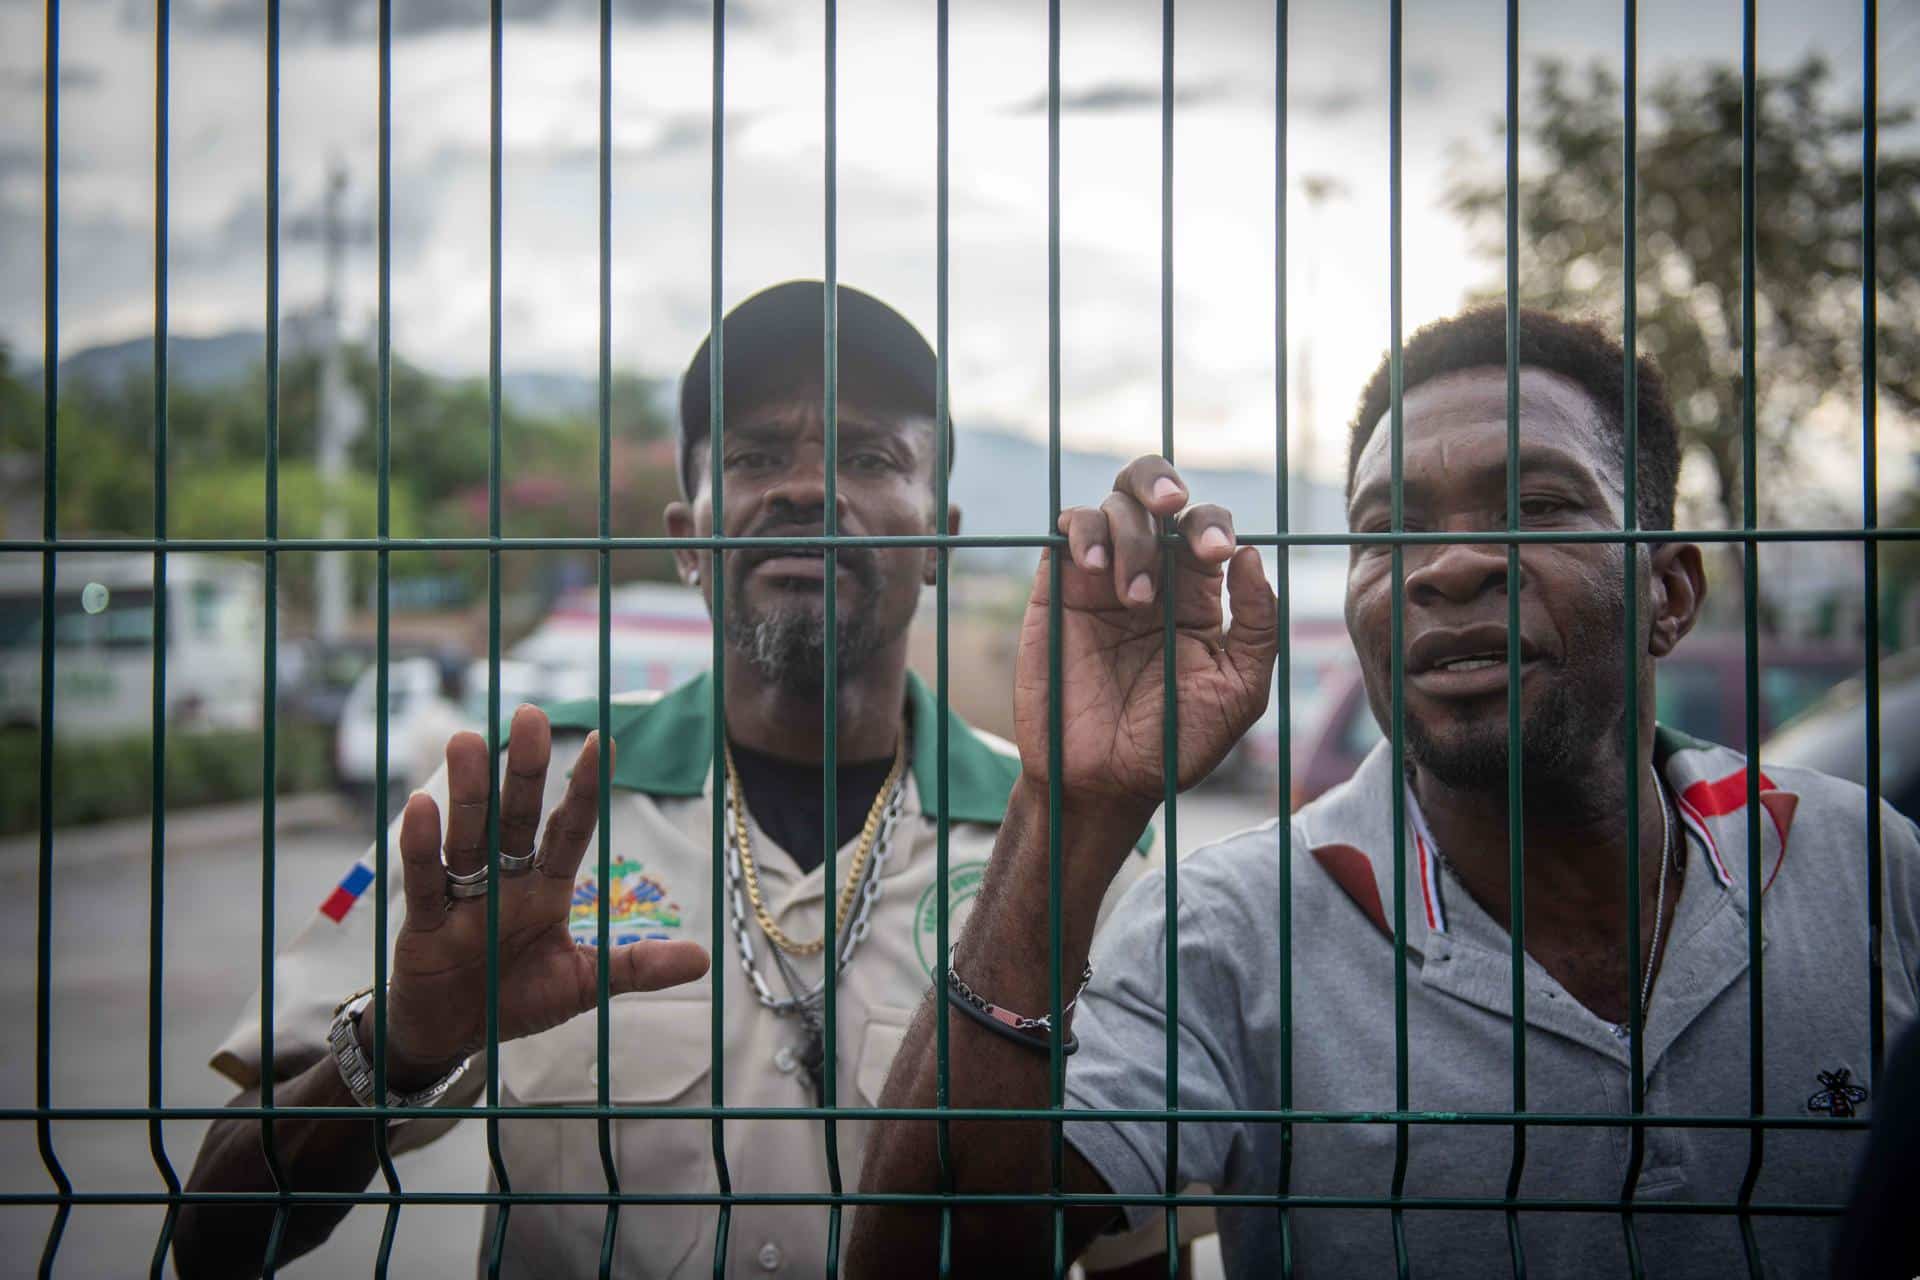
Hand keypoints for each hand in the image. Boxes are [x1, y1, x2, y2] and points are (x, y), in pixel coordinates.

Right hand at [376, 706, 710, 1087]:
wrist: (450, 1038)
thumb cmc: (517, 1001)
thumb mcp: (583, 984)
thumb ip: (636, 966)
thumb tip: (704, 958)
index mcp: (546, 889)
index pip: (569, 830)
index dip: (584, 790)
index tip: (604, 740)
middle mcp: (506, 882)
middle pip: (517, 819)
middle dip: (524, 771)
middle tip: (531, 714)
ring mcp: (463, 898)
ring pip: (468, 837)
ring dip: (468, 792)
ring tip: (468, 740)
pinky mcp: (423, 925)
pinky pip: (424, 882)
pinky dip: (421, 846)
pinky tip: (422, 805)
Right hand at [1016, 457, 1278, 825]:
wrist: (1104, 782)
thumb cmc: (1175, 744)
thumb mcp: (1239, 690)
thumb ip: (1258, 625)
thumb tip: (1249, 554)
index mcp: (1196, 595)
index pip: (1204, 529)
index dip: (1211, 525)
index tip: (1216, 556)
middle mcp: (1149, 575)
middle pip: (1151, 492)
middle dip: (1161, 481)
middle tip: (1170, 505)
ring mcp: (1099, 579)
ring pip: (1112, 507)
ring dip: (1130, 535)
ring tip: (1133, 597)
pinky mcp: (1057, 590)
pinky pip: (1065, 531)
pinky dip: (1082, 532)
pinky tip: (1095, 570)